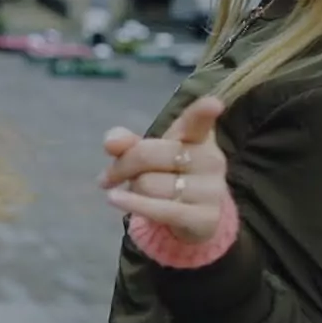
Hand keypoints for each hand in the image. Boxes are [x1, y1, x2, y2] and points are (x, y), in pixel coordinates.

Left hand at [98, 96, 228, 242]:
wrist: (192, 217)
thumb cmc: (168, 175)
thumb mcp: (146, 153)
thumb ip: (126, 142)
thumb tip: (111, 142)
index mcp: (198, 137)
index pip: (198, 122)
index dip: (204, 112)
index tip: (213, 104)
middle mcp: (210, 160)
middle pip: (148, 155)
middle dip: (122, 165)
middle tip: (109, 176)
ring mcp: (212, 190)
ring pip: (148, 184)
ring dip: (134, 190)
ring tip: (140, 193)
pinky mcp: (206, 218)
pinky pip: (159, 209)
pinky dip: (132, 204)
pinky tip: (114, 199)